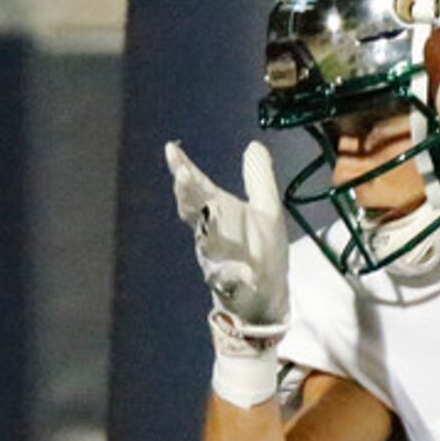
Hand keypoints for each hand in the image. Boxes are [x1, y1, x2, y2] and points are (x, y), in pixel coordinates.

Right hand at [164, 140, 288, 406]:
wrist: (268, 296)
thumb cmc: (260, 251)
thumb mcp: (267, 210)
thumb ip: (259, 179)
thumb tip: (255, 144)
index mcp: (218, 213)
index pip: (197, 188)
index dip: (183, 169)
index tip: (171, 149)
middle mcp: (210, 234)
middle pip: (193, 212)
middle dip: (187, 194)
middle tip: (182, 174)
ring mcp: (217, 260)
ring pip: (205, 245)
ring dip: (206, 232)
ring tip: (208, 214)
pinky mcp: (231, 286)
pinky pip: (228, 280)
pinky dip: (236, 275)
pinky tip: (248, 272)